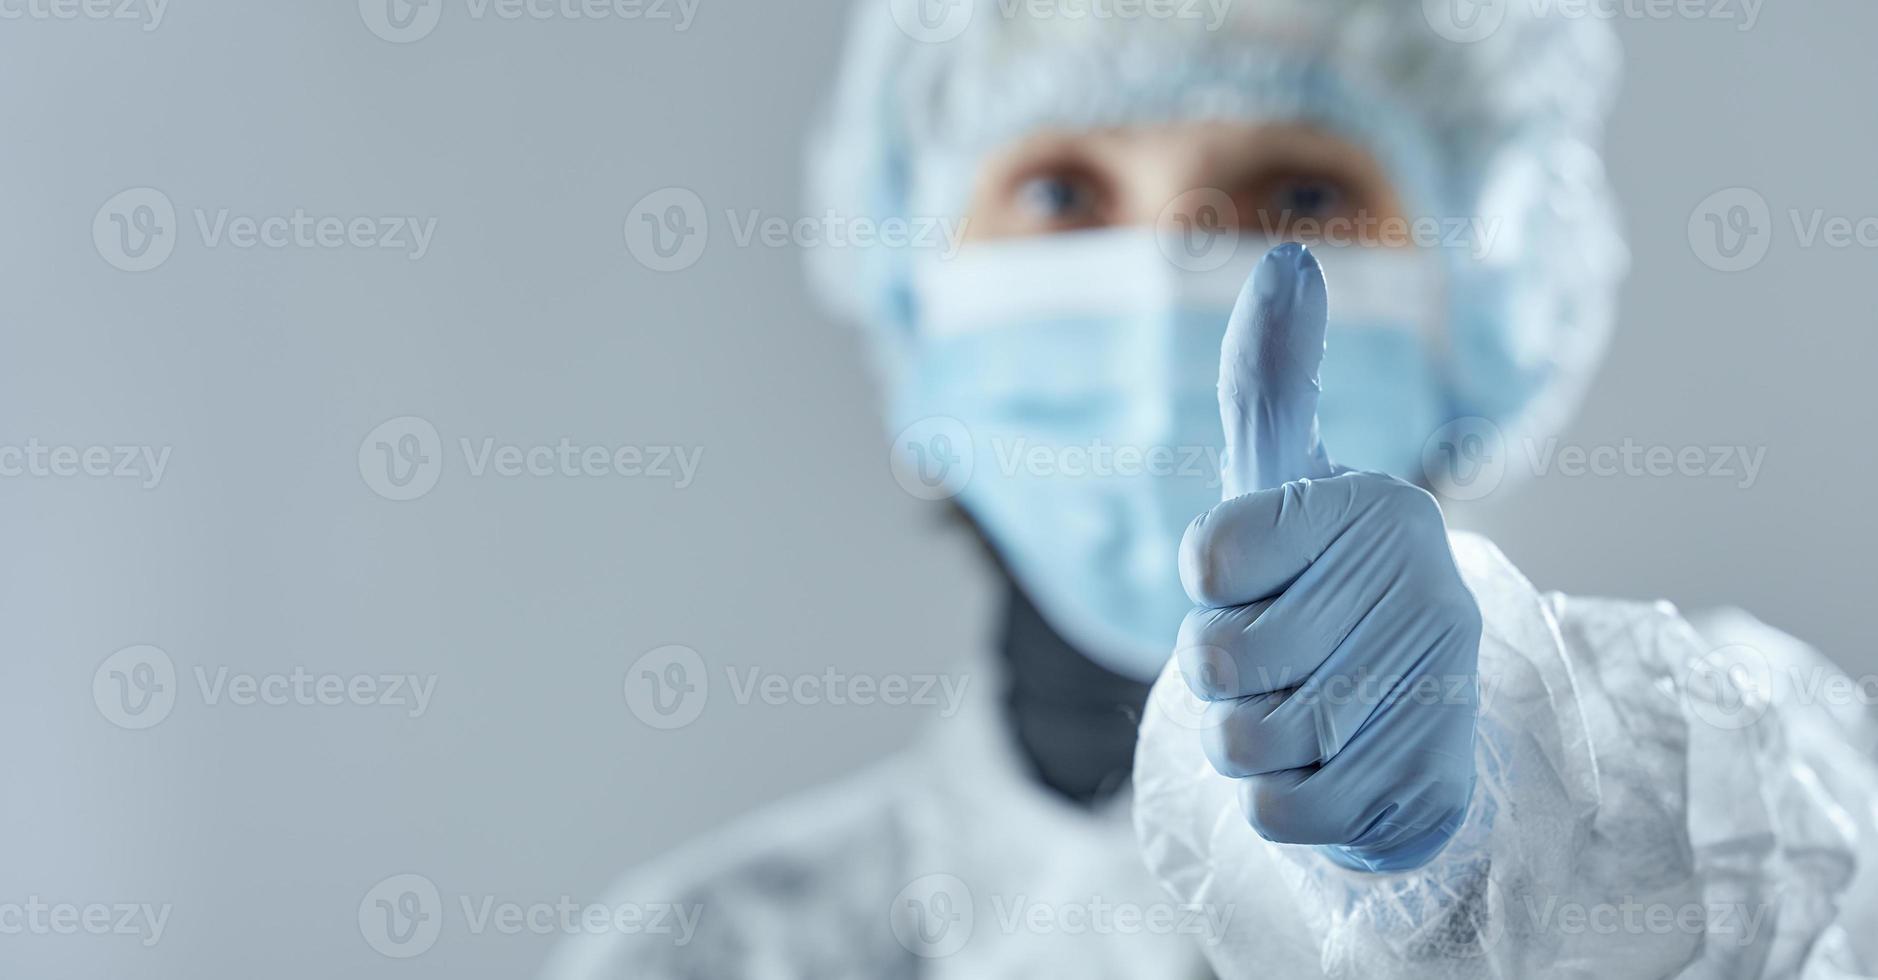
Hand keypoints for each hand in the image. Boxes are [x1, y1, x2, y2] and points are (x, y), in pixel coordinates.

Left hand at [1175, 242, 1481, 872]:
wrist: (1418, 718)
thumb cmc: (1322, 583)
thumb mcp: (1286, 478)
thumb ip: (1271, 379)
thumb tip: (1292, 255)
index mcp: (1374, 508)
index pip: (1211, 554)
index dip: (1207, 584)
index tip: (1243, 580)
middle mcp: (1419, 588)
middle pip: (1217, 658)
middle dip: (1218, 674)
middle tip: (1266, 662)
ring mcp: (1432, 690)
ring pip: (1242, 740)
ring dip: (1243, 740)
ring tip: (1294, 714)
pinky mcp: (1427, 786)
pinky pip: (1281, 815)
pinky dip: (1279, 805)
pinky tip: (1324, 771)